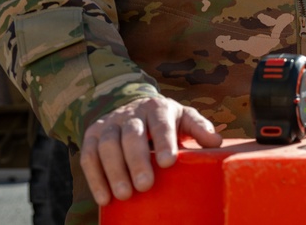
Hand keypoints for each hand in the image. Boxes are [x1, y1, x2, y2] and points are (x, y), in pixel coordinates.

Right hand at [80, 96, 222, 205]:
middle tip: (144, 186)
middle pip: (132, 135)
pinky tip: (104, 198)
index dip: (164, 142)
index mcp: (158, 107)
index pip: (161, 123)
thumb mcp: (185, 119)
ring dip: (114, 171)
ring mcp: (110, 122)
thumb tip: (216, 142)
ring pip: (107, 145)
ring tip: (125, 195)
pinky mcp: (92, 134)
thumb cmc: (166, 121)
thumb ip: (199, 129)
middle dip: (137, 161)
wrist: (134, 108)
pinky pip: (88, 156)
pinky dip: (95, 177)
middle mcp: (132, 112)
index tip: (168, 162)